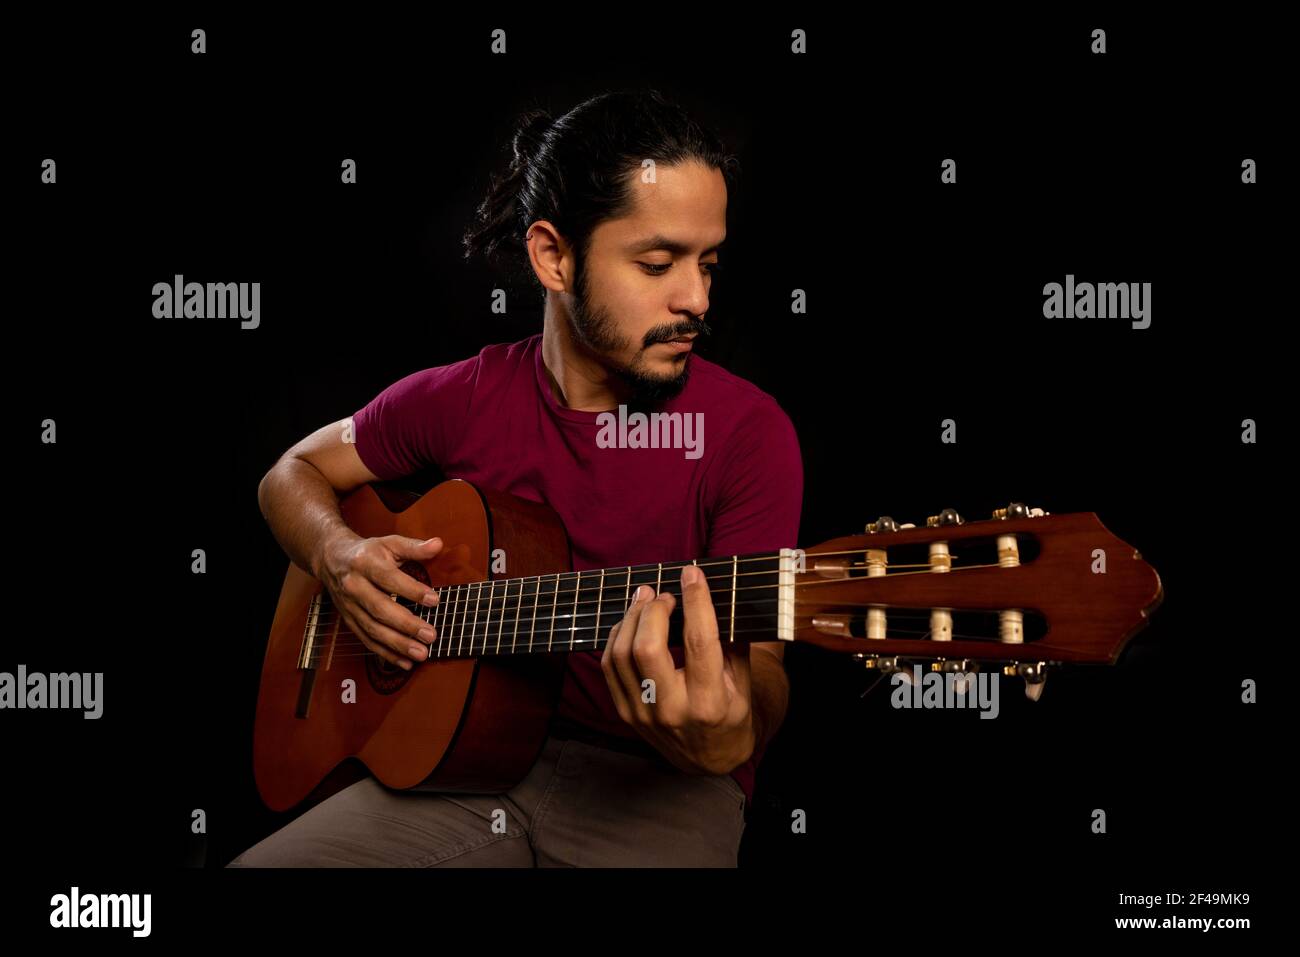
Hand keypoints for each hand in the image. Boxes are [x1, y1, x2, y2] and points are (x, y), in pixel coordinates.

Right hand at [317, 532, 442, 669]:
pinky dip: (385, 653)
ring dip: (397, 644)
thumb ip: (414, 547)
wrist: (331, 558)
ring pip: (373, 629)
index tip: (434, 600)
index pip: (389, 579)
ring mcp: (349, 606)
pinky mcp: (348, 620)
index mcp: (366, 563)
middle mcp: (354, 586)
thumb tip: (438, 544)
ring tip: (421, 653)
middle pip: (380, 608)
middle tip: (430, 635)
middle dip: (406, 624)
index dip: (411, 590)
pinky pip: (366, 640)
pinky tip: (404, 662)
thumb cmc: (368, 551)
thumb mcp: (389, 543)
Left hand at [600, 564, 754, 774]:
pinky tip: (631, 621)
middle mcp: (672, 710)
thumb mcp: (742, 681)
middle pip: (647, 648)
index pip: (698, 643)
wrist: (709, 758)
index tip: (692, 574)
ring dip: (631, 618)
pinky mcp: (624, 712)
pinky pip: (609, 665)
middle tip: (664, 593)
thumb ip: (732, 641)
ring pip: (621, 654)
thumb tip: (716, 595)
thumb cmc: (730, 711)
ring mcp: (643, 714)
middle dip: (653, 610)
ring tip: (645, 598)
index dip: (695, 602)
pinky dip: (617, 636)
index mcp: (709, 702)